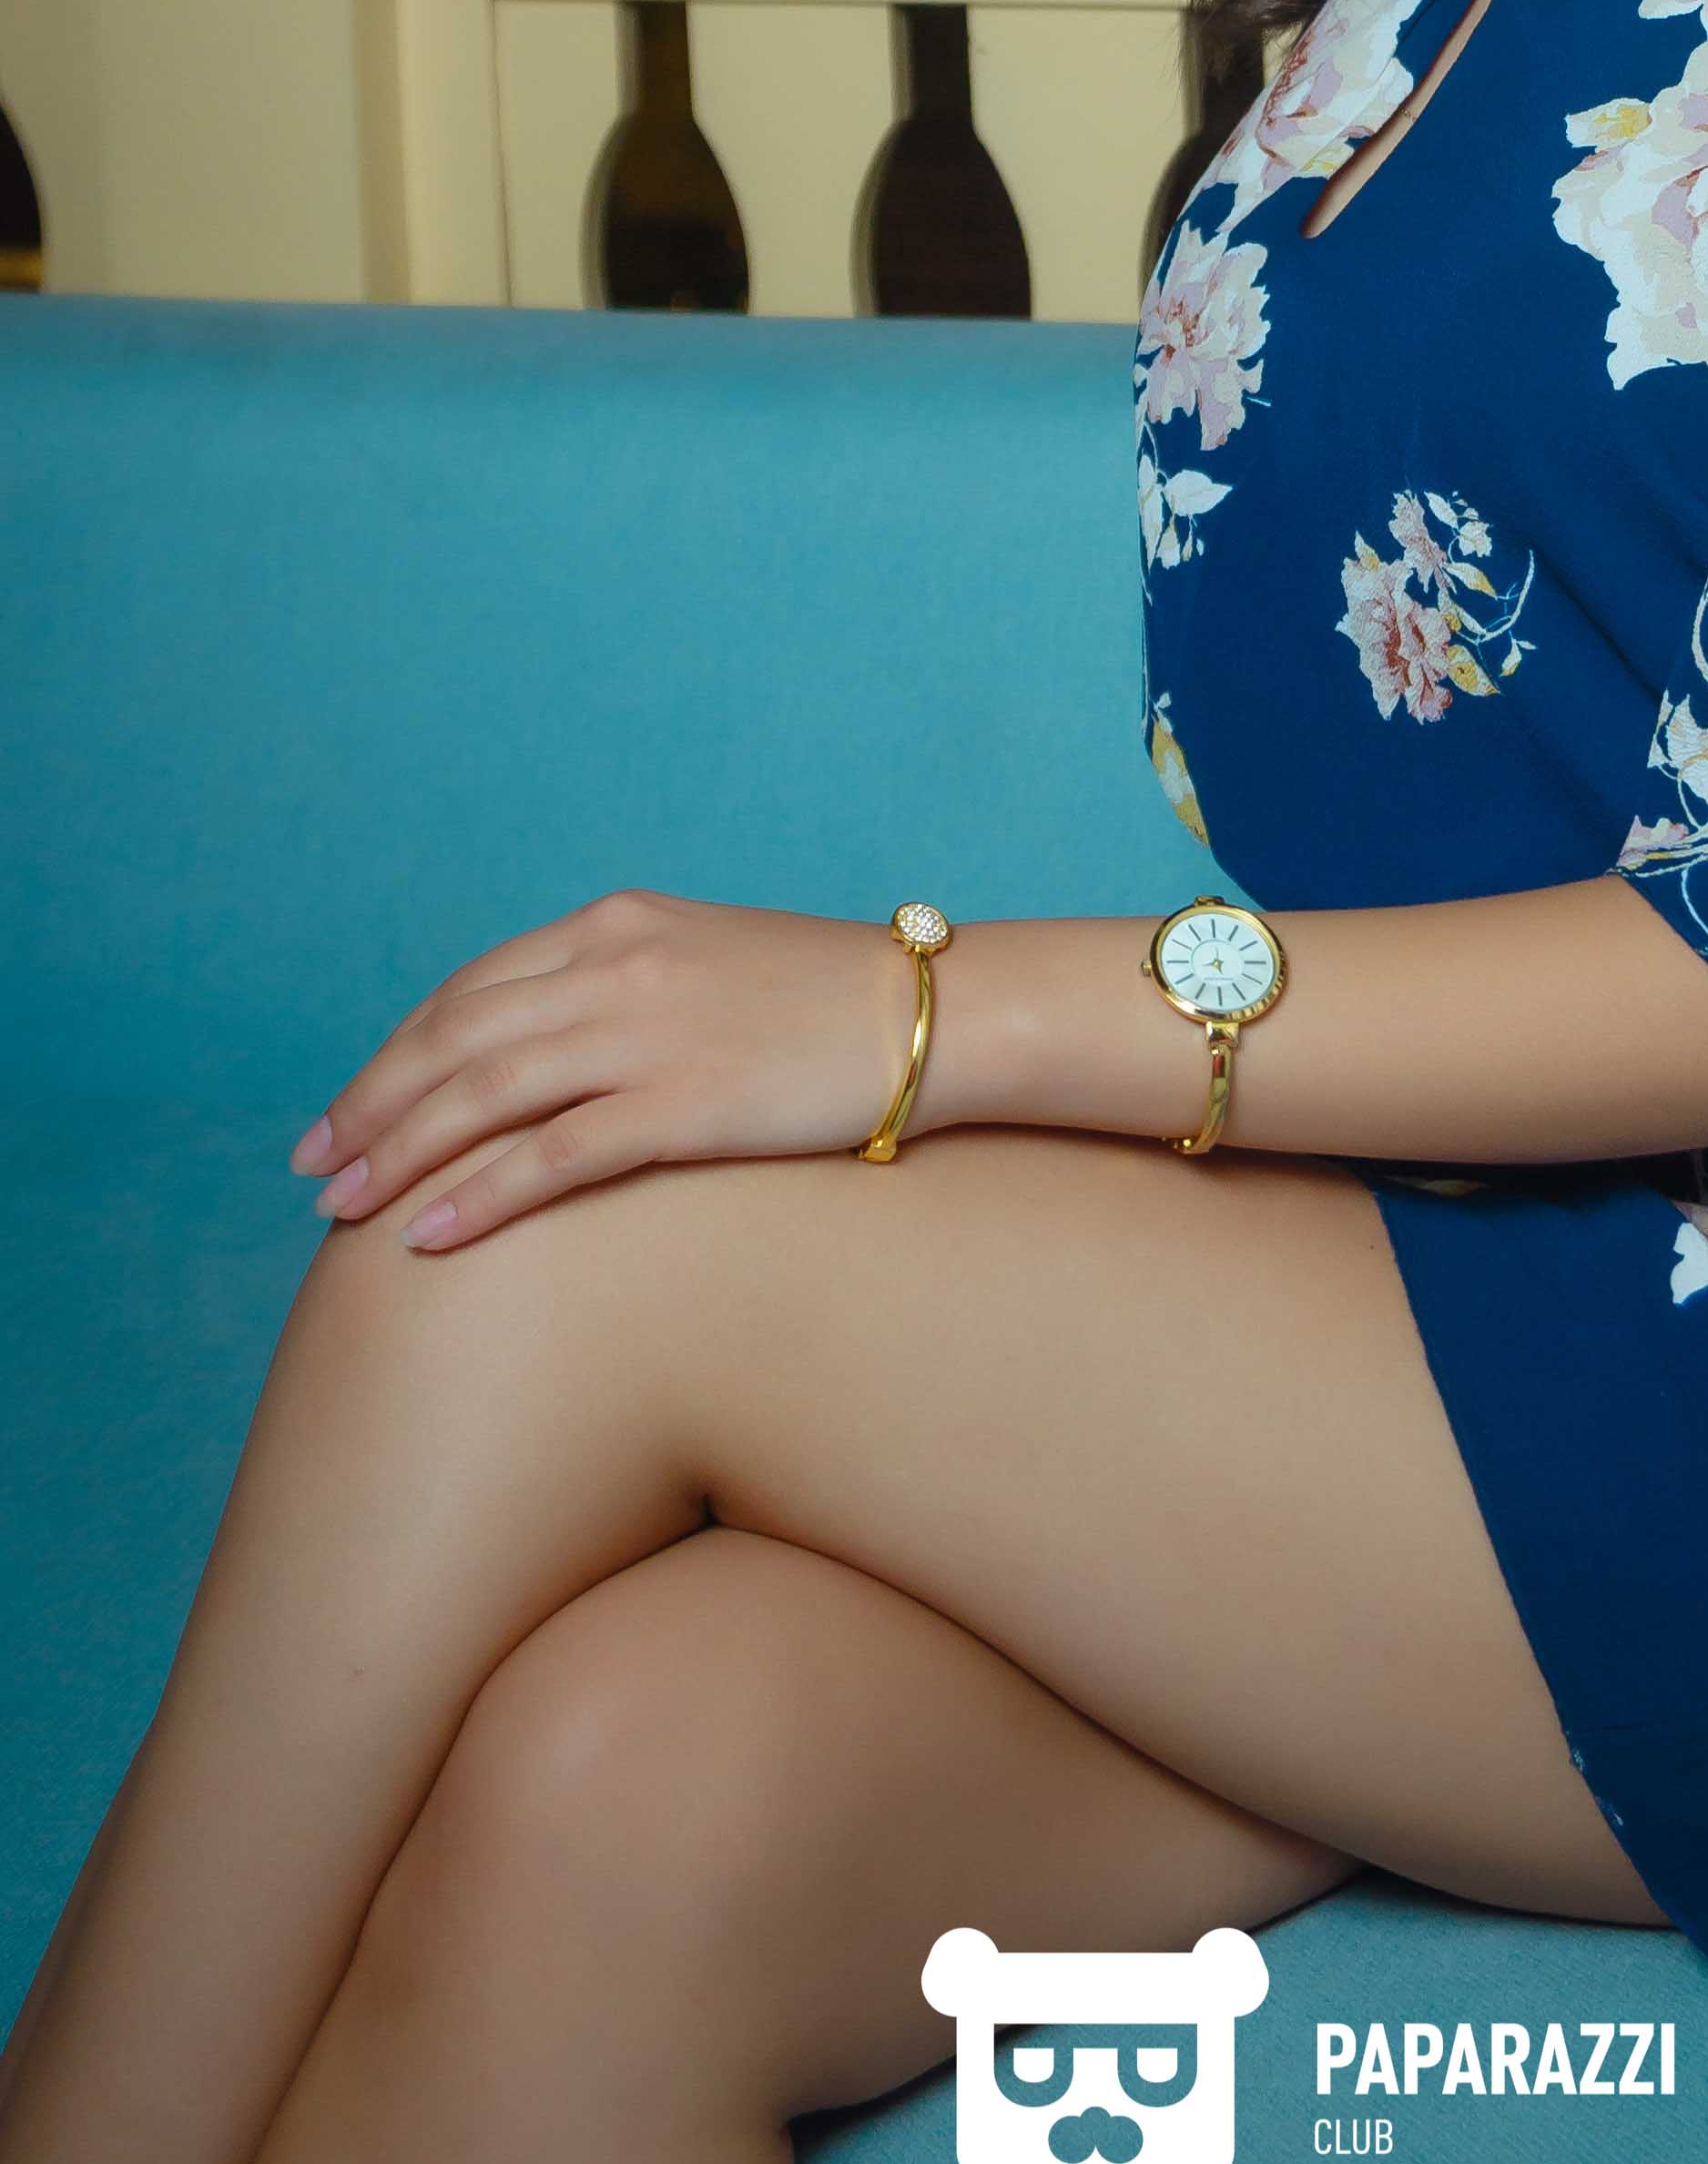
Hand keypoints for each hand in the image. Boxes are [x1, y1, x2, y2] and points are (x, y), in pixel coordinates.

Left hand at [287, 889, 928, 1251]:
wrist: (937, 1015)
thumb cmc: (831, 1001)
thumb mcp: (710, 962)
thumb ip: (628, 988)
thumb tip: (553, 1050)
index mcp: (617, 925)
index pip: (471, 991)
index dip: (398, 1054)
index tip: (352, 1108)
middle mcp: (617, 967)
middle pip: (454, 1039)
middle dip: (371, 1107)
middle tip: (314, 1169)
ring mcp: (648, 1033)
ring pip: (483, 1096)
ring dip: (399, 1154)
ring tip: (341, 1212)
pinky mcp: (683, 1104)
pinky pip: (551, 1156)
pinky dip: (477, 1196)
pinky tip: (429, 1238)